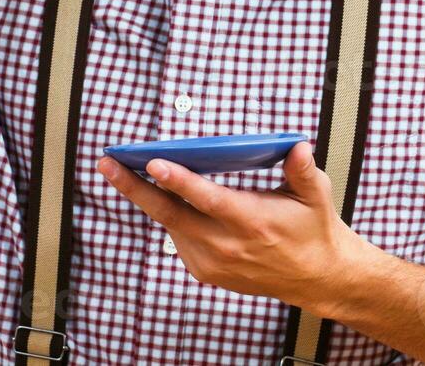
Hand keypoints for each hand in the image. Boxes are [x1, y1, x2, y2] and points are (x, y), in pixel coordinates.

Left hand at [96, 141, 367, 310]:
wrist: (315, 277)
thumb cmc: (313, 228)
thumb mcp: (316, 196)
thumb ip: (303, 170)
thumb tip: (296, 147)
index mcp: (251, 221)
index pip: (206, 198)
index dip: (179, 180)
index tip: (153, 163)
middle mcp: (226, 245)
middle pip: (170, 214)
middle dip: (135, 188)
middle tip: (109, 163)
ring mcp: (213, 262)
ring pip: (170, 226)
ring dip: (147, 199)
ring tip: (124, 171)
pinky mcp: (206, 272)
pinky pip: (178, 239)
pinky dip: (168, 217)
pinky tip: (162, 196)